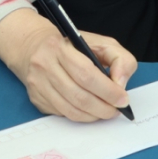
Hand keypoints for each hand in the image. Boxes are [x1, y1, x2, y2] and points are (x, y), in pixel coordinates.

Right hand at [0, 8, 136, 121]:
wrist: (35, 47)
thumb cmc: (72, 46)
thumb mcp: (101, 43)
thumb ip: (120, 59)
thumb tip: (121, 84)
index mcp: (59, 47)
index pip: (86, 75)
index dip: (107, 91)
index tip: (122, 99)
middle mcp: (44, 65)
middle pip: (78, 96)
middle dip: (103, 108)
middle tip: (116, 110)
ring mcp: (38, 84)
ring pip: (70, 110)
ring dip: (93, 115)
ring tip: (105, 111)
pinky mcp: (36, 98)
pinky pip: (62, 114)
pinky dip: (80, 115)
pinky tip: (89, 109)